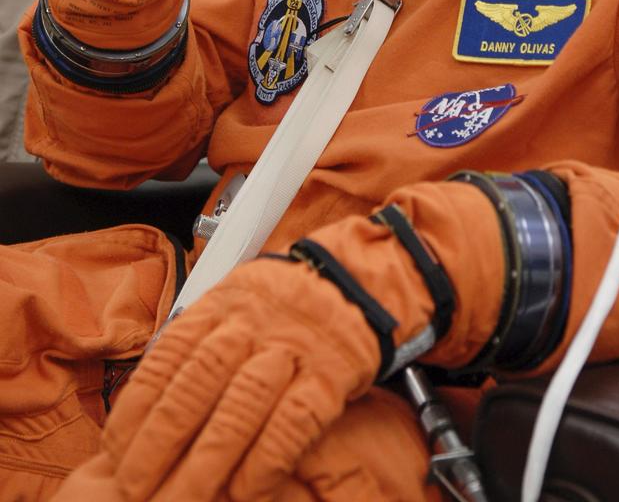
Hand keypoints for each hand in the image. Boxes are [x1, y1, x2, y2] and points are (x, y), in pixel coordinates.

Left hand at [78, 183, 503, 499]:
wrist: (362, 279)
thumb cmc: (287, 302)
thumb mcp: (237, 300)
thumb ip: (196, 342)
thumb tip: (143, 406)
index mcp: (223, 303)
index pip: (169, 358)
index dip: (138, 410)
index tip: (117, 453)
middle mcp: (254, 322)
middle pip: (198, 385)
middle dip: (160, 445)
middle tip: (138, 489)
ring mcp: (294, 347)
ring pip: (241, 406)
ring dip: (206, 463)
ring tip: (182, 500)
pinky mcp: (331, 374)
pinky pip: (294, 421)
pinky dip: (266, 459)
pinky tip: (246, 489)